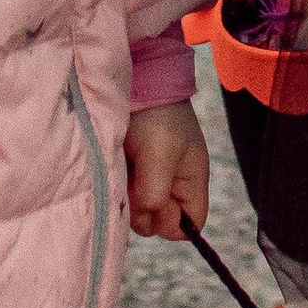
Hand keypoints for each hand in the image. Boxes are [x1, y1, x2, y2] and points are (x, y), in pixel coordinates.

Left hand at [125, 100, 209, 238]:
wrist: (137, 82)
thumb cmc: (157, 117)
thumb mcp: (161, 156)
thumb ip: (156, 193)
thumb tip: (148, 217)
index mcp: (191, 181)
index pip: (192, 224)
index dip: (173, 224)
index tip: (155, 207)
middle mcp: (171, 185)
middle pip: (159, 222)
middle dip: (144, 210)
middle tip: (134, 182)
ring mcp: (148, 178)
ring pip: (138, 211)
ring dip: (127, 198)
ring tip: (123, 170)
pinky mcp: (128, 171)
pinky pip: (123, 195)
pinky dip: (117, 187)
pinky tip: (115, 169)